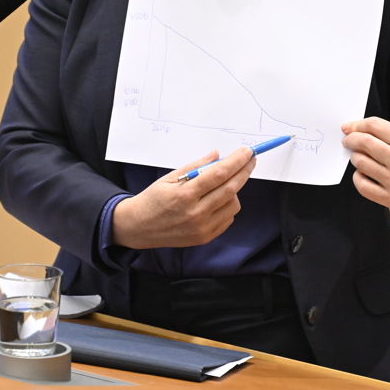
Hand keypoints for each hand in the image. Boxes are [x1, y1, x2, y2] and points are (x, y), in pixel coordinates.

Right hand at [110, 147, 255, 248]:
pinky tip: (216, 200)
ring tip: (221, 185)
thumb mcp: (169, 178)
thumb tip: (217, 155)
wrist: (139, 228)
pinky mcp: (205, 238)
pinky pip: (228, 218)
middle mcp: (195, 213)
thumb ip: (195, 167)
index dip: (236, 162)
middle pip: (230, 189)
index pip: (218, 175)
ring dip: (233, 190)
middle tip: (250, 161)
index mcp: (184, 195)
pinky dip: (227, 205)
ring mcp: (201, 228)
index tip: (246, 152)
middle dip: (244, 172)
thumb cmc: (153, 200)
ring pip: (233, 204)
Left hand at [342, 117, 389, 214]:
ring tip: (359, 157)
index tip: (349, 127)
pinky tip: (363, 173)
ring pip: (361, 163)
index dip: (357, 125)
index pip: (375, 126)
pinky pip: (362, 185)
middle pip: (365, 143)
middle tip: (348, 140)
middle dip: (351, 139)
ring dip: (355, 157)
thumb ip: (388, 135)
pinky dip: (358, 176)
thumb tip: (356, 129)